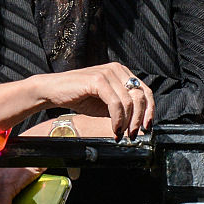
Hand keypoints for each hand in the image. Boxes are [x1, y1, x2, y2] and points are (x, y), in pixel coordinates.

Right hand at [36, 63, 154, 138]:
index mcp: (121, 72)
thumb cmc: (79, 97)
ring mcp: (107, 73)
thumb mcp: (106, 103)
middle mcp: (116, 69)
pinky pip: (116, 103)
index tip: (147, 128)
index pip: (146, 92)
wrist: (54, 91)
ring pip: (129, 102)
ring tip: (119, 133)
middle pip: (140, 97)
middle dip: (138, 119)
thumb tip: (140, 124)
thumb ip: (123, 107)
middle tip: (132, 135)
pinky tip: (113, 128)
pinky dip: (117, 119)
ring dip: (126, 122)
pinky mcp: (98, 80)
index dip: (149, 111)